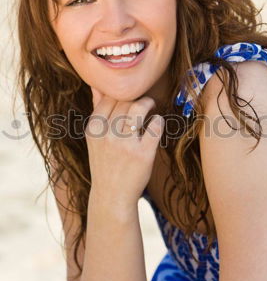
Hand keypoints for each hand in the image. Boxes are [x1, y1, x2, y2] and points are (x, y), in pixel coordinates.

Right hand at [85, 88, 164, 207]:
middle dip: (136, 98)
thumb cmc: (105, 163)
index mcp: (93, 129)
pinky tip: (155, 126)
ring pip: (139, 107)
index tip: (129, 97)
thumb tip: (97, 85)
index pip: (109, 97)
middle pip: (125, 100)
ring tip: (150, 106)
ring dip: (148, 103)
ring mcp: (124, 144)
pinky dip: (158, 121)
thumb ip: (97, 111)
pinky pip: (155, 124)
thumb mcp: (95, 138)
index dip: (122, 93)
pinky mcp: (143, 153)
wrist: (112, 196)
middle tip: (143, 103)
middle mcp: (106, 135)